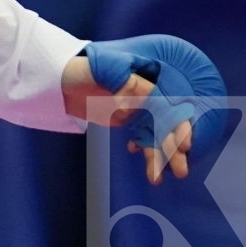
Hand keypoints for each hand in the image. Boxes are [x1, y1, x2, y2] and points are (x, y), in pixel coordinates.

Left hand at [64, 60, 193, 183]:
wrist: (61, 77)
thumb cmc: (83, 68)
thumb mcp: (101, 67)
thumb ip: (119, 80)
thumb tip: (127, 104)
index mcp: (145, 83)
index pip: (168, 107)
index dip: (178, 125)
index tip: (184, 145)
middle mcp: (147, 98)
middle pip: (165, 125)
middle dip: (174, 148)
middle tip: (180, 171)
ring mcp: (138, 110)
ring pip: (155, 135)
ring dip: (160, 157)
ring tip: (157, 179)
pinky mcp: (127, 121)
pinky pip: (142, 140)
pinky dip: (147, 154)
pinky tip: (149, 171)